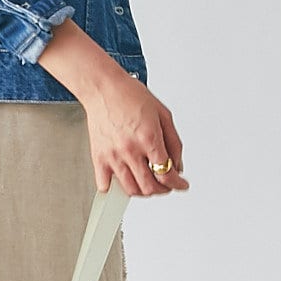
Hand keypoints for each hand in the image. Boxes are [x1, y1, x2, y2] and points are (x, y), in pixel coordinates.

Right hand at [84, 72, 189, 197]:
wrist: (103, 88)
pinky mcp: (99, 157)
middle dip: (163, 190)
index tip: (181, 184)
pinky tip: (123, 181)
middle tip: (167, 185)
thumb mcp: (164, 115)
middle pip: (149, 187)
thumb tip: (178, 164)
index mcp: (148, 138)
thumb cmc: (130, 95)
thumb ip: (174, 143)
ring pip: (130, 189)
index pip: (167, 174)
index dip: (178, 184)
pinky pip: (105, 184)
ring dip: (143, 191)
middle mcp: (130, 150)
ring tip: (148, 183)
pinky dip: (115, 188)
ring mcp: (113, 156)